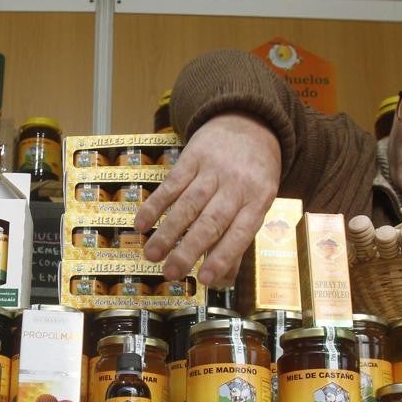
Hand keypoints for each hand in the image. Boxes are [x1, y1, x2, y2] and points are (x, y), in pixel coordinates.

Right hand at [135, 113, 280, 286]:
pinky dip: (155, 204)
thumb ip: (239, 238)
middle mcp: (236, 186)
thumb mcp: (259, 201)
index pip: (240, 233)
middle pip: (210, 222)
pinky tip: (142, 224)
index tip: (204, 279)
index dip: (222, 257)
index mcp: (258, 200)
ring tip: (151, 255)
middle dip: (188, 250)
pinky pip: (171, 184)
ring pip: (187, 205)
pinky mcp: (192, 157)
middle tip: (170, 273)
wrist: (249, 122)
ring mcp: (213, 170)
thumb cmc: (254, 172)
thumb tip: (222, 279)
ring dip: (167, 232)